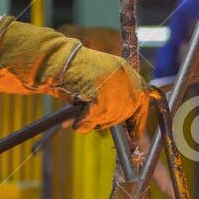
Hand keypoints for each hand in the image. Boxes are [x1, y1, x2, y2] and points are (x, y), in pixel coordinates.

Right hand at [0, 18, 148, 131]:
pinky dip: (83, 124)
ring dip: (94, 123)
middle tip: (93, 121)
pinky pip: (94, 119)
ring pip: (109, 117)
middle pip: (125, 112)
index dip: (137, 121)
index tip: (135, 137)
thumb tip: (124, 122)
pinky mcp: (101, 95)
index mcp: (127, 71)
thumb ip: (115, 96)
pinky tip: (75, 123)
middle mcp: (125, 77)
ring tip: (80, 119)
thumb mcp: (102, 80)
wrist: (57, 62)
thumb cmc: (74, 72)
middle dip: (109, 121)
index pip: (141, 100)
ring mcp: (114, 85)